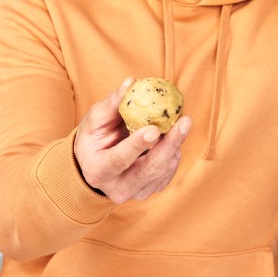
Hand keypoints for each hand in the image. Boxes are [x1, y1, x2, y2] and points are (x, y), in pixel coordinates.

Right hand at [74, 78, 192, 203]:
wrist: (95, 164)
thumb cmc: (93, 138)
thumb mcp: (95, 120)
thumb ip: (112, 104)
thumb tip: (131, 83)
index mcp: (98, 171)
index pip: (119, 159)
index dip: (137, 145)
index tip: (154, 128)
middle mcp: (118, 189)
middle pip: (149, 170)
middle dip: (170, 145)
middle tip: (184, 121)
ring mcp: (137, 193)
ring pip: (163, 170)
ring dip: (175, 145)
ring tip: (179, 123)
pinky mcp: (151, 190)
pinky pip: (169, 171)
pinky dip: (173, 152)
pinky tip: (172, 137)